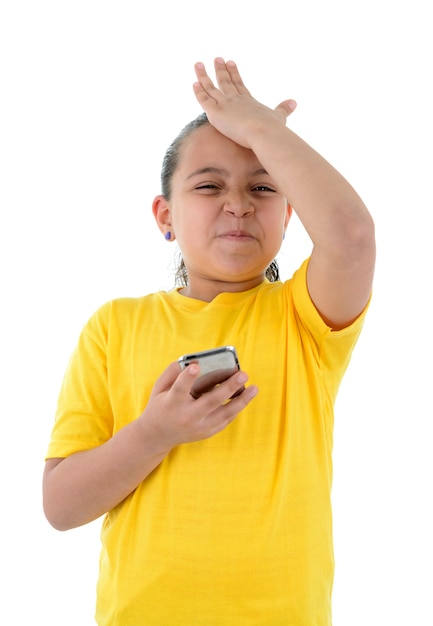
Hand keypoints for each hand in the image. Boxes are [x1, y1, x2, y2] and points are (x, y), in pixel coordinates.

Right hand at [138, 361, 258, 450]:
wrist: (158, 435)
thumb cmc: (160, 404)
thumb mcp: (159, 388)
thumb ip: (172, 372)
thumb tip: (193, 360)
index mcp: (171, 403)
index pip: (179, 390)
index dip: (187, 378)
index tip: (196, 366)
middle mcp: (186, 416)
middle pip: (210, 402)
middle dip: (228, 388)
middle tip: (243, 374)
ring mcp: (199, 427)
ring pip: (224, 414)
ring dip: (241, 401)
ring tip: (254, 388)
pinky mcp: (207, 432)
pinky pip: (226, 419)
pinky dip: (237, 408)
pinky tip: (246, 396)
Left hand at [193, 57, 296, 148]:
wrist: (264, 133)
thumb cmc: (272, 129)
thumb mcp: (279, 117)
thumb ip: (284, 109)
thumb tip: (294, 102)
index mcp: (249, 101)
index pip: (239, 85)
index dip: (234, 74)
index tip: (230, 62)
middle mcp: (236, 100)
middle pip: (226, 82)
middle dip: (220, 70)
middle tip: (216, 59)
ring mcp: (225, 105)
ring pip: (212, 88)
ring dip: (204, 76)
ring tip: (198, 64)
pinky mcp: (216, 113)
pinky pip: (204, 100)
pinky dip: (199, 92)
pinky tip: (194, 83)